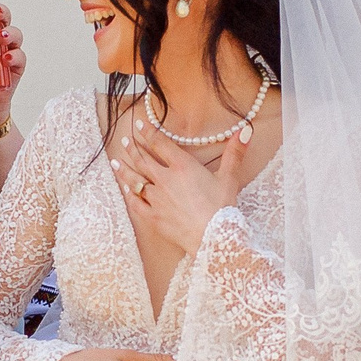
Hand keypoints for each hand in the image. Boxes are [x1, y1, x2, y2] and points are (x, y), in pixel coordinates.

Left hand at [109, 114, 241, 251]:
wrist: (213, 237)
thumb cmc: (222, 207)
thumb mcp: (229, 177)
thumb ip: (234, 153)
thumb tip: (245, 130)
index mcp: (182, 166)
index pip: (160, 144)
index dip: (148, 132)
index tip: (138, 124)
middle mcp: (165, 180)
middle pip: (143, 160)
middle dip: (133, 148)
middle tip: (125, 140)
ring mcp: (156, 199)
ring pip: (135, 180)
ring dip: (125, 169)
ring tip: (116, 161)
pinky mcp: (153, 217)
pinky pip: (136, 203)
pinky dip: (129, 194)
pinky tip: (124, 189)